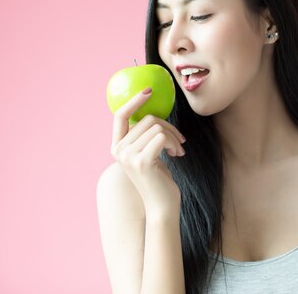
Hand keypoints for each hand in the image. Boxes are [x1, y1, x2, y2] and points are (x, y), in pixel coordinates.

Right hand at [110, 88, 186, 218]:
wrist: (162, 206)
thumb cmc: (159, 179)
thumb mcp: (148, 154)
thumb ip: (145, 137)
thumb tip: (154, 114)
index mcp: (118, 147)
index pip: (120, 115)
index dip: (134, 100)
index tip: (149, 91)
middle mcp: (119, 150)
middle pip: (147, 119)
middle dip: (169, 127)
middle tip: (180, 141)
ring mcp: (128, 156)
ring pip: (157, 127)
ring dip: (174, 137)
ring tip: (179, 150)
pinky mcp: (141, 161)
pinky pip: (162, 137)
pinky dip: (174, 143)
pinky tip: (178, 155)